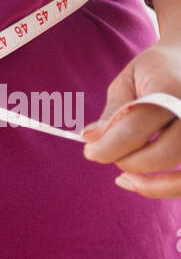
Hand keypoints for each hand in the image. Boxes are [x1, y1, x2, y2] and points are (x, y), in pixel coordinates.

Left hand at [80, 36, 180, 196]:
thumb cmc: (155, 70)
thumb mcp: (129, 80)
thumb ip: (113, 111)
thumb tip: (90, 139)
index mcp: (170, 89)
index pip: (136, 128)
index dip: (107, 145)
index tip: (88, 149)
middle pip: (162, 154)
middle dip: (127, 161)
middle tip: (106, 154)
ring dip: (151, 184)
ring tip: (125, 177)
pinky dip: (168, 188)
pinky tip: (143, 183)